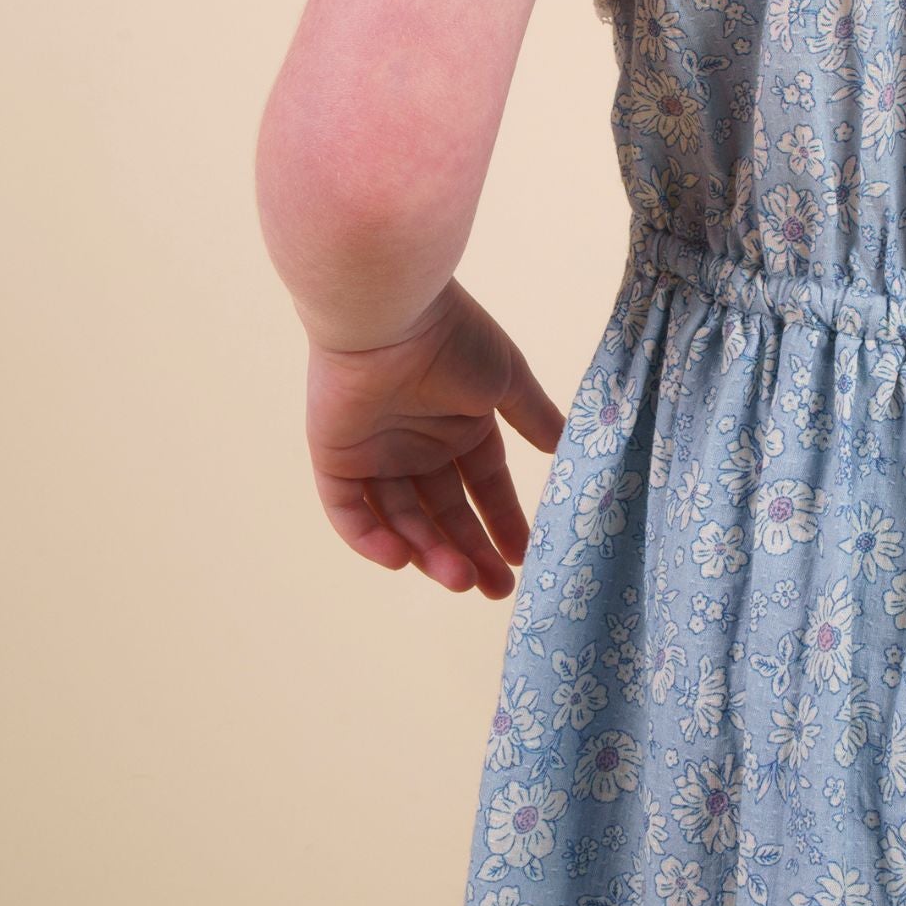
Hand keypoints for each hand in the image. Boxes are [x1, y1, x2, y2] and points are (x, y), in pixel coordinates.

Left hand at [304, 281, 565, 595]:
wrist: (391, 315)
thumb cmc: (454, 339)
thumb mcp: (507, 379)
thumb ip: (535, 417)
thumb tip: (569, 447)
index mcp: (459, 423)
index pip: (483, 485)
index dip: (503, 521)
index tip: (524, 556)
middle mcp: (419, 444)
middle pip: (445, 513)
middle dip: (471, 552)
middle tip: (495, 590)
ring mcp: (376, 454)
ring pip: (404, 519)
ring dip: (431, 552)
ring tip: (462, 580)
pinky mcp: (336, 460)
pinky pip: (351, 513)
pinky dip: (374, 539)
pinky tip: (404, 558)